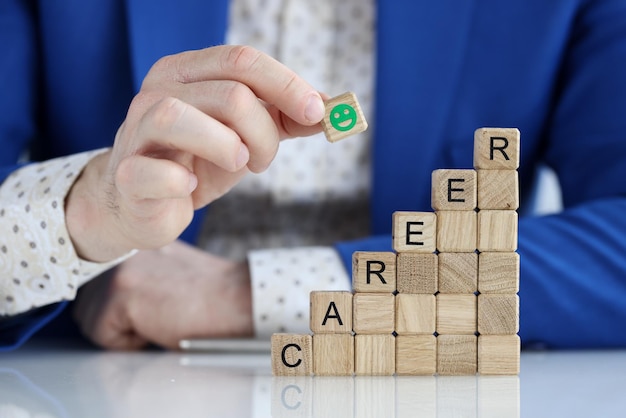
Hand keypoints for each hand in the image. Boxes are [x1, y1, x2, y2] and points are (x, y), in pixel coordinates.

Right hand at [65, 46, 325, 261]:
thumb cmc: (198, 161)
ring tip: (236, 165)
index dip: (286, 85)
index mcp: (188, 72)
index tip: (318, 112)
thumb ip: (284, 119)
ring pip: (181, 118)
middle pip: (230, 94)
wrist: (146, 203)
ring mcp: (137, 130)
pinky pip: (153, 172)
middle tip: (262, 160)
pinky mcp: (128, 174)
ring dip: (227, 148)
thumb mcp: (246, 134)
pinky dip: (182, 181)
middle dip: (263, 133)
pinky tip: (191, 187)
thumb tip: (331, 110)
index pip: (242, 60)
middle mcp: (158, 91)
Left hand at [72, 240, 252, 349]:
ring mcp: (119, 268)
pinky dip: (130, 343)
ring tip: (159, 318)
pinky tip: (160, 324)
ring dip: (122, 332)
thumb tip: (113, 300)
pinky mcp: (120, 291)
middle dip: (115, 322)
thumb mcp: (168, 273)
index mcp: (135, 243)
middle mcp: (122, 249)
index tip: (149, 309)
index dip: (118, 309)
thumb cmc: (211, 295)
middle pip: (86, 303)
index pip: (98, 286)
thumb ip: (138, 275)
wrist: (235, 299)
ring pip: (89, 321)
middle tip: (157, 315)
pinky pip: (102, 335)